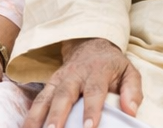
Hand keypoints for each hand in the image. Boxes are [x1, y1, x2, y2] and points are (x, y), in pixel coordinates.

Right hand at [22, 38, 141, 127]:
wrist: (90, 44)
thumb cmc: (111, 65)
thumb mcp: (129, 71)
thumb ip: (132, 90)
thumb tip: (131, 112)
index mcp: (97, 71)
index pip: (94, 91)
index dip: (91, 109)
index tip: (89, 127)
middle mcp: (74, 75)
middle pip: (64, 95)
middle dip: (57, 115)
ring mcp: (59, 79)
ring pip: (45, 98)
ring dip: (37, 117)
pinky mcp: (48, 85)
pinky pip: (37, 101)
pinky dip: (30, 116)